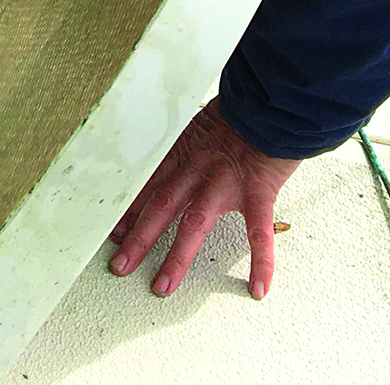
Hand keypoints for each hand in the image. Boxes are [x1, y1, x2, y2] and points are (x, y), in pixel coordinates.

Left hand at [109, 98, 301, 299]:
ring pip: (194, 224)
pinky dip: (261, 261)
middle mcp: (198, 169)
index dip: (128, 210)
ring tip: (162, 286)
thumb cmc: (244, 111)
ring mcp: (226, 183)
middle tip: (119, 265)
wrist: (276, 101)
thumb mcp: (204, 122)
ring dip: (176, 257)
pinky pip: (259, 232)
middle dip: (137, 237)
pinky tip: (258, 287)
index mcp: (185, 153)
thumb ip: (189, 143)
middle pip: (160, 206)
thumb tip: (178, 158)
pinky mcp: (258, 192)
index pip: (148, 186)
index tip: (113, 230)